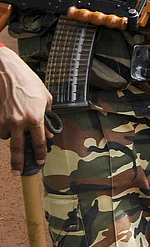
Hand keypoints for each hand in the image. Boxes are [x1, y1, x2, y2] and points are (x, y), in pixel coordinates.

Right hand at [0, 46, 53, 171]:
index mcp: (35, 118)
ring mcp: (5, 121)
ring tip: (18, 124)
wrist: (8, 73)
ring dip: (13, 136)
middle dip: (18, 162)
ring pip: (8, 138)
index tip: (39, 161)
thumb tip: (47, 133)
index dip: (39, 153)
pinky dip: (5, 129)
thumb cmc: (29, 83)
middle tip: (18, 172)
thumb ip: (47, 117)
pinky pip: (0, 130)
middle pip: (18, 148)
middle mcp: (19, 122)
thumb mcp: (45, 99)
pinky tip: (9, 120)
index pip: (38, 142)